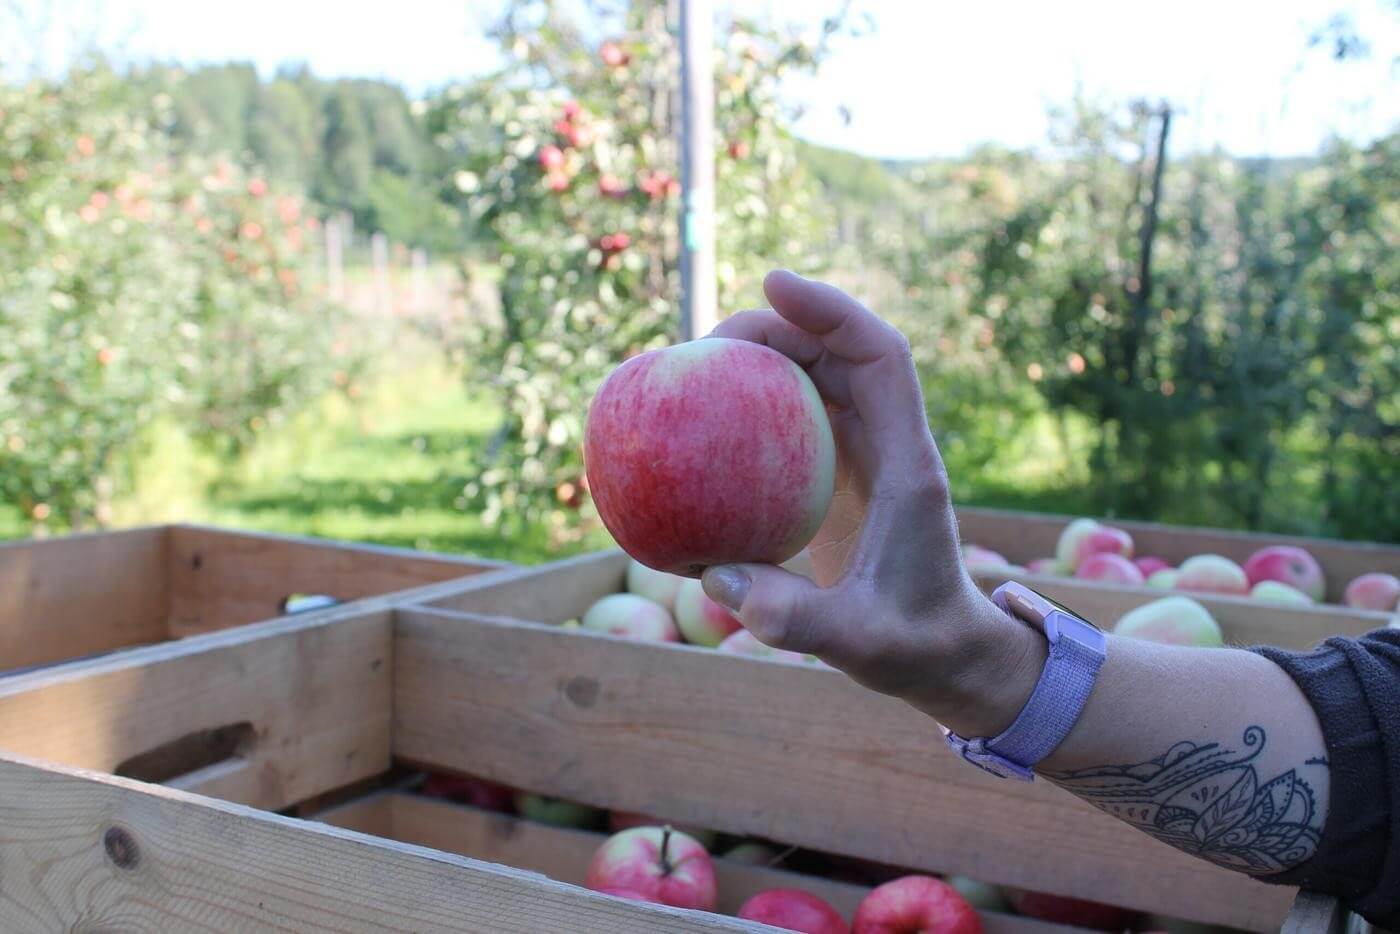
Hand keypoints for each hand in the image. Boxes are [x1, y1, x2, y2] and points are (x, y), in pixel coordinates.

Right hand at [701, 271, 1042, 735]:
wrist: (945, 655)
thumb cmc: (914, 646)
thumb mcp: (861, 645)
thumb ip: (797, 619)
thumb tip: (716, 577)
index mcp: (909, 464)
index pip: (881, 356)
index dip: (832, 310)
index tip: (772, 282)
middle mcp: (890, 444)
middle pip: (840, 352)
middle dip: (779, 326)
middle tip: (703, 344)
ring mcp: (866, 456)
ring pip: (819, 378)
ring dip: (766, 359)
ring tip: (696, 372)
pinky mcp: (840, 476)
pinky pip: (797, 420)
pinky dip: (756, 406)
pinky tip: (705, 424)